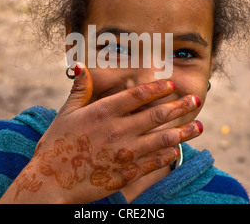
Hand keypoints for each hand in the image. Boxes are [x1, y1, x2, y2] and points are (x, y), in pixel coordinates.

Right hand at [0, 63, 202, 203]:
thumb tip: (80, 66)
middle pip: (156, 115)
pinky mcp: (126, 173)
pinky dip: (168, 155)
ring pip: (162, 139)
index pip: (137, 96)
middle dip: (180, 106)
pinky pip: (153, 162)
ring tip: (199, 126)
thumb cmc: (55, 145)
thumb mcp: (65, 113)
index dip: (157, 89)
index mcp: (102, 113)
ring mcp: (124, 153)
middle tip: (196, 99)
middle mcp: (117, 130)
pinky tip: (178, 150)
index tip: (171, 85)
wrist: (49, 182)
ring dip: (183, 131)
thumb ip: (79, 90)